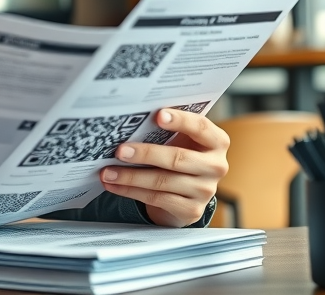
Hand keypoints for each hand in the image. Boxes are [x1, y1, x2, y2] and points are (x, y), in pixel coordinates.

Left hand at [99, 109, 228, 226]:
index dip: (180, 121)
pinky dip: (131, 191)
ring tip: (107, 172)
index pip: (201, 127)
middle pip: (178, 158)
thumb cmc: (180, 155)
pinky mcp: (191, 210)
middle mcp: (215, 166)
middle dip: (145, 154)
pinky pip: (156, 199)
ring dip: (130, 177)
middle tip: (120, 151)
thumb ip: (168, 129)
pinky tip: (114, 185)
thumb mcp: (181, 140)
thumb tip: (134, 120)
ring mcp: (205, 190)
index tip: (158, 115)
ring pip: (162, 182)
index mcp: (216, 142)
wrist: (187, 193)